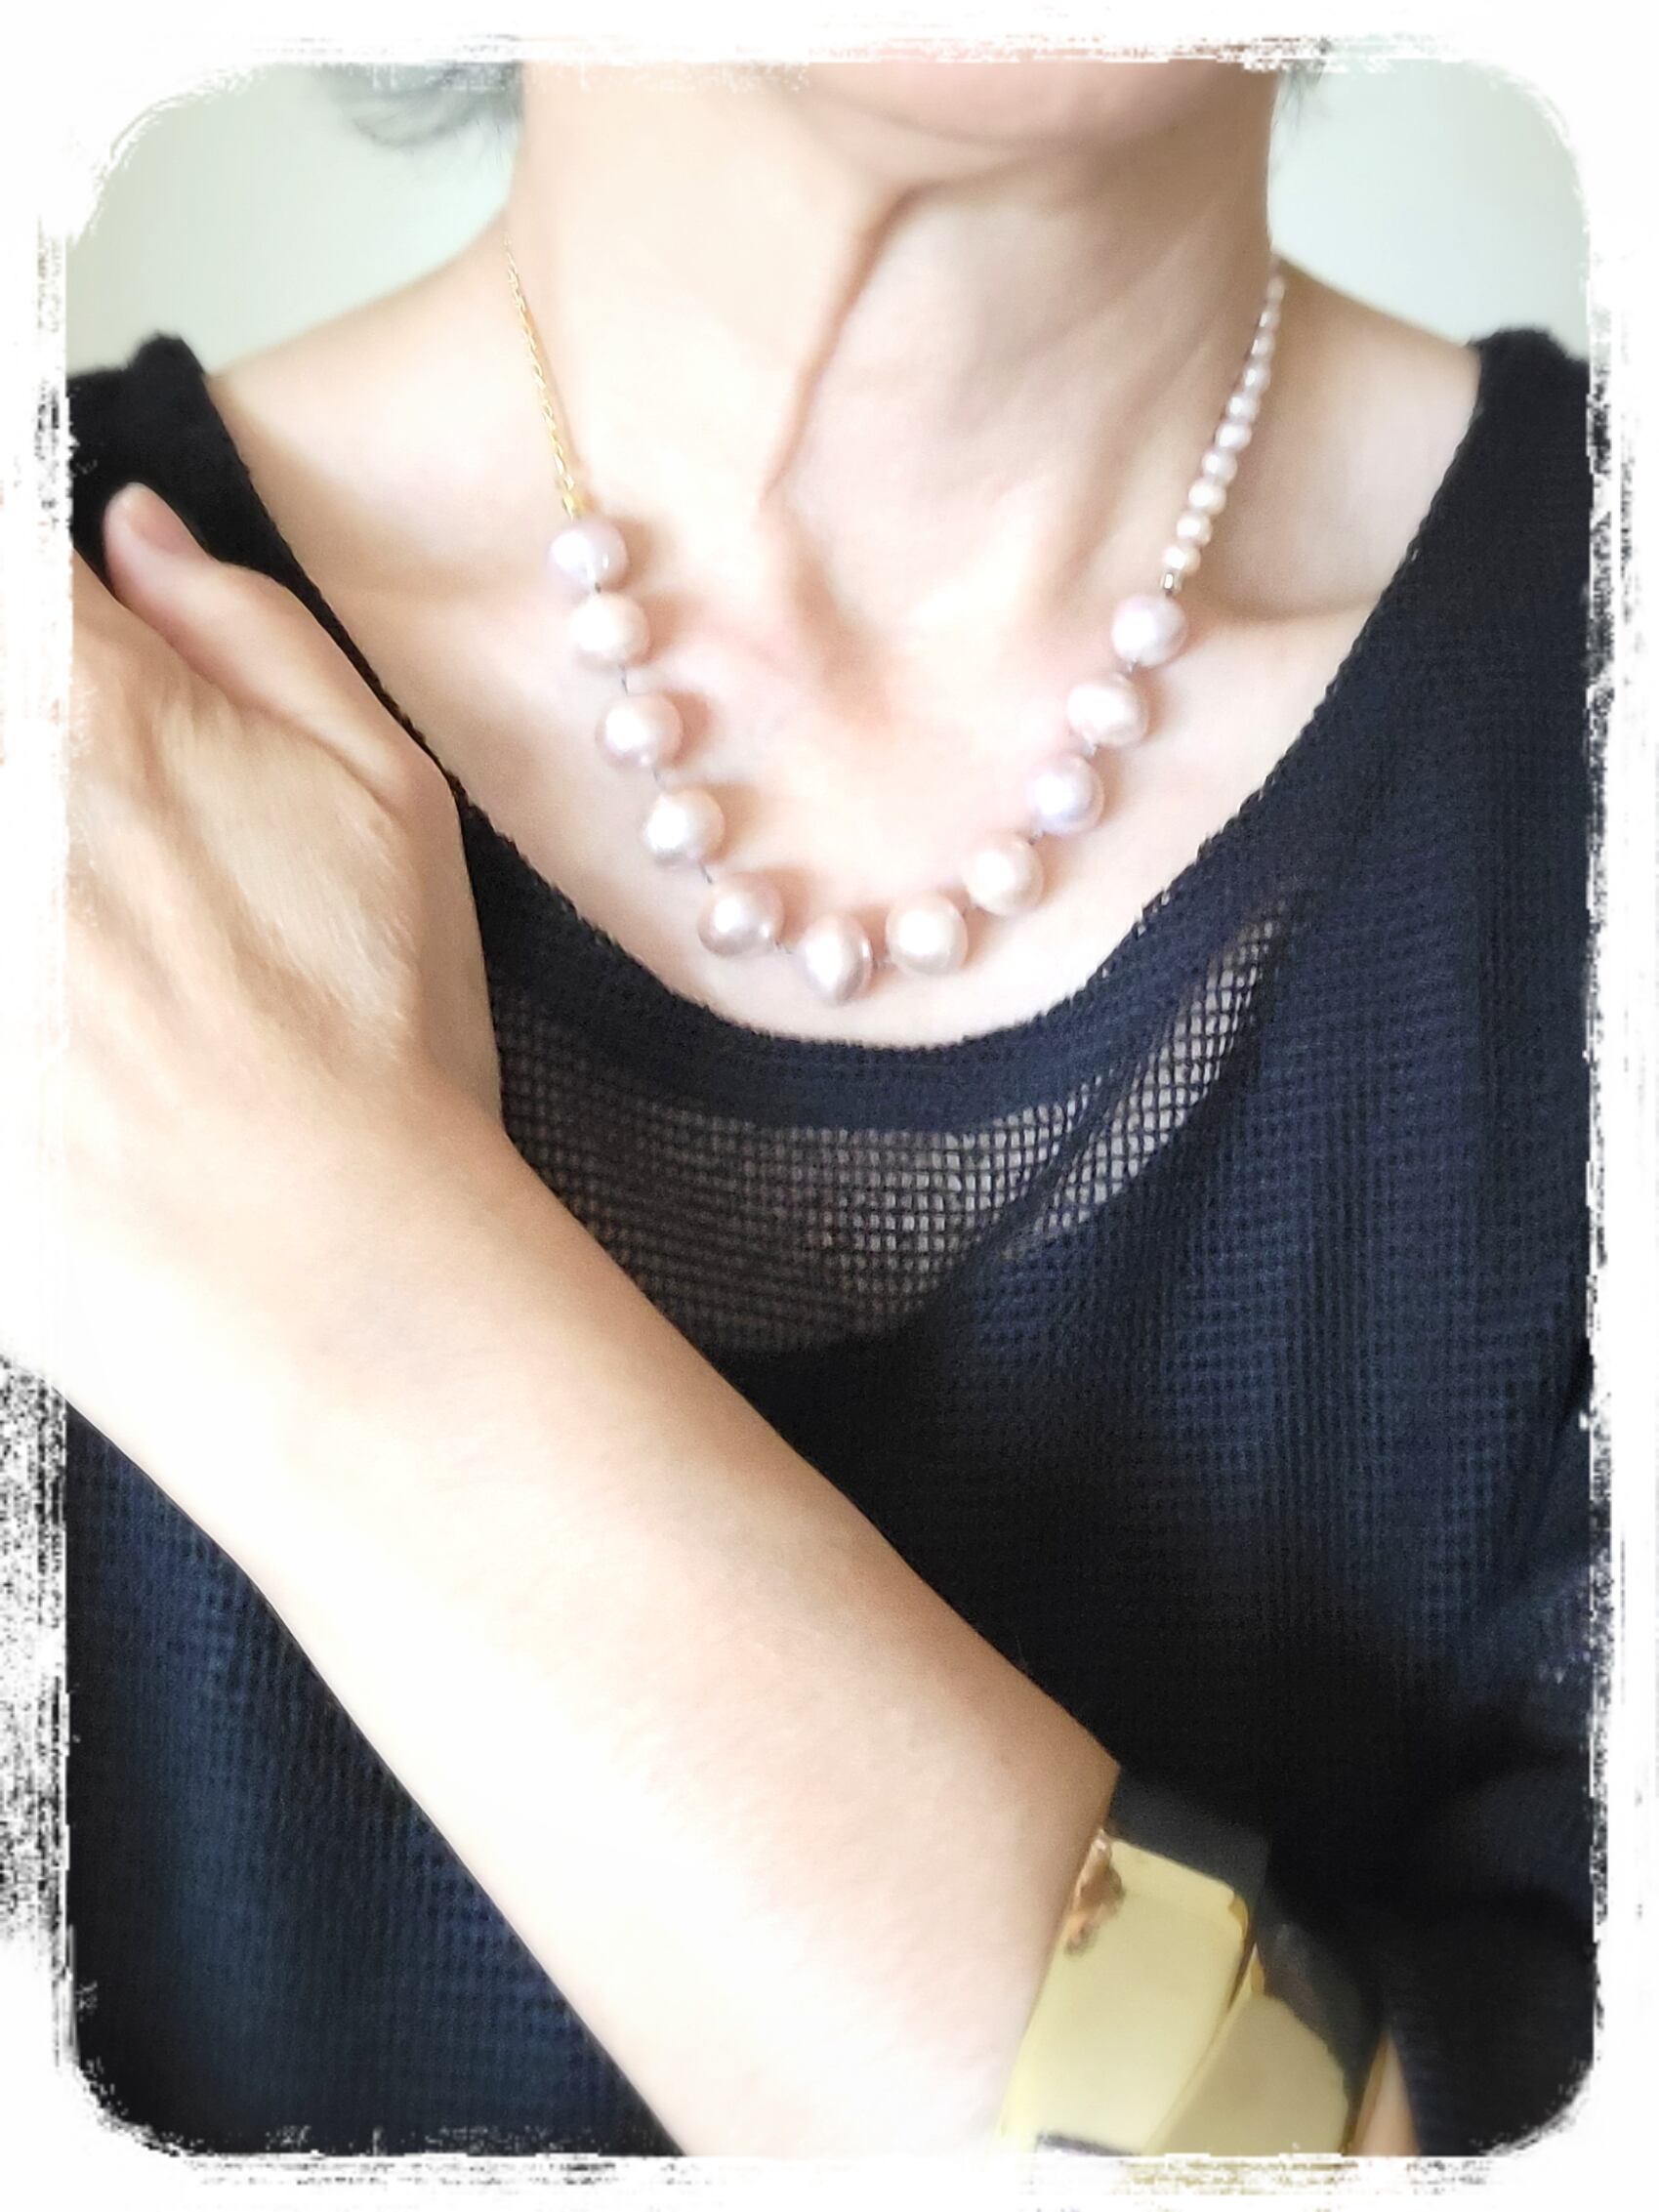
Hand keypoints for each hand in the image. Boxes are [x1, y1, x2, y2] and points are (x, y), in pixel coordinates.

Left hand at [5, 485, 499, 1498]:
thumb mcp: (384, 793)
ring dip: (39, 889)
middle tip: (127, 879)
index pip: (17, 568)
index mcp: (77, 694)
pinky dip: (22, 984)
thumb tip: (134, 530)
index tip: (89, 696)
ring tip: (100, 962)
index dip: (56, 628)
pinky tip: (60, 1024)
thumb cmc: (370, 1030)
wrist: (313, 1263)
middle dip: (42, 757)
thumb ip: (245, 628)